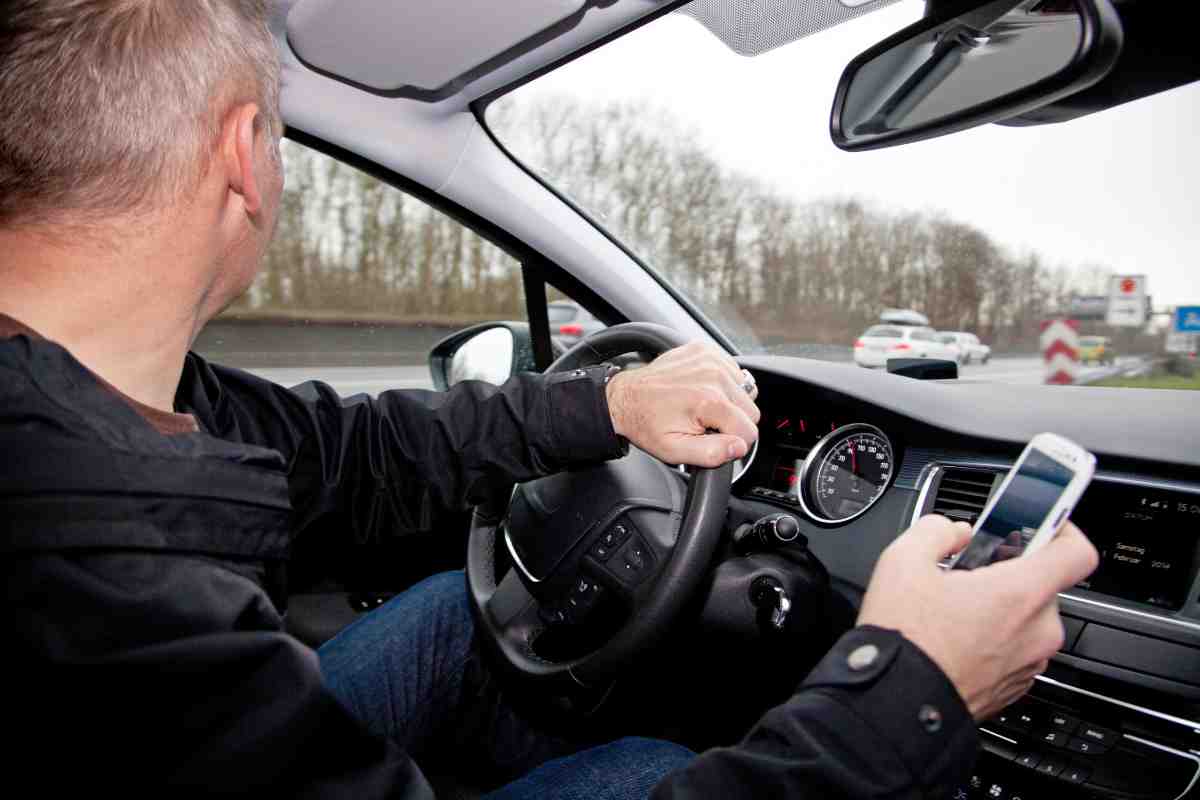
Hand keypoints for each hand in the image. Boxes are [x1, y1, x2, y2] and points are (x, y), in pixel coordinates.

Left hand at [605, 341, 760, 466]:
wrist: (625, 396)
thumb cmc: (647, 423)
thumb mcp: (674, 450)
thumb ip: (711, 453)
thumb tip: (739, 447)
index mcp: (708, 401)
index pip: (749, 430)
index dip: (734, 442)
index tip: (715, 439)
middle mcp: (713, 375)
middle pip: (751, 410)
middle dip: (732, 421)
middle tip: (705, 423)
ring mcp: (710, 359)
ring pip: (746, 391)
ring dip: (730, 402)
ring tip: (702, 406)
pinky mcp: (705, 350)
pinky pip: (734, 372)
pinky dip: (724, 383)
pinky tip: (703, 390)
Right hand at [857, 515, 1098, 719]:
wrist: (895, 704)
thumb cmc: (904, 639)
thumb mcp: (902, 560)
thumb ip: (936, 530)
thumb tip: (952, 532)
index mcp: (1020, 593)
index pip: (1077, 552)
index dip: (1064, 529)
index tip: (1043, 525)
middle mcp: (1037, 630)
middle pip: (1043, 585)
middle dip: (1009, 574)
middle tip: (968, 574)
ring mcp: (1029, 662)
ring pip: (1027, 619)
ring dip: (1001, 608)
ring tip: (954, 610)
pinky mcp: (1015, 686)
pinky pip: (1016, 649)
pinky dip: (995, 639)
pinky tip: (956, 638)